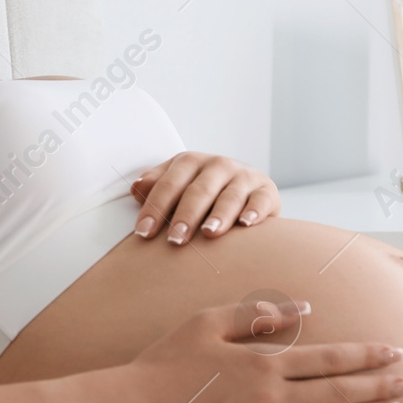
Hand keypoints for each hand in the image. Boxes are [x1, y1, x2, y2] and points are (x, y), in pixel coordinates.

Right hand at [117, 298, 402, 402]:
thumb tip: (303, 308)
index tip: (395, 351)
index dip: (366, 356)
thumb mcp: (207, 322)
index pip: (328, 359)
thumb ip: (256, 315)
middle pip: (338, 395)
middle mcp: (270, 401)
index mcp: (263, 365)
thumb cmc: (166, 361)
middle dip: (380, 386)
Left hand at [129, 151, 278, 244]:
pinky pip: (261, 200)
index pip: (169, 183)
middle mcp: (218, 165)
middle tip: (174, 240)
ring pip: (230, 196)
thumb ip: (156, 186)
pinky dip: (254, 211)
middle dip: (185, 216)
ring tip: (209, 232)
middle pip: (198, 190)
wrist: (246, 191)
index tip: (143, 233)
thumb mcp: (179, 185)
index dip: (155, 207)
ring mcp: (244, 176)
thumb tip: (136, 189)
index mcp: (191, 162)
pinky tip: (246, 224)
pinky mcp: (266, 190)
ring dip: (219, 215)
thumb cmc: (203, 192)